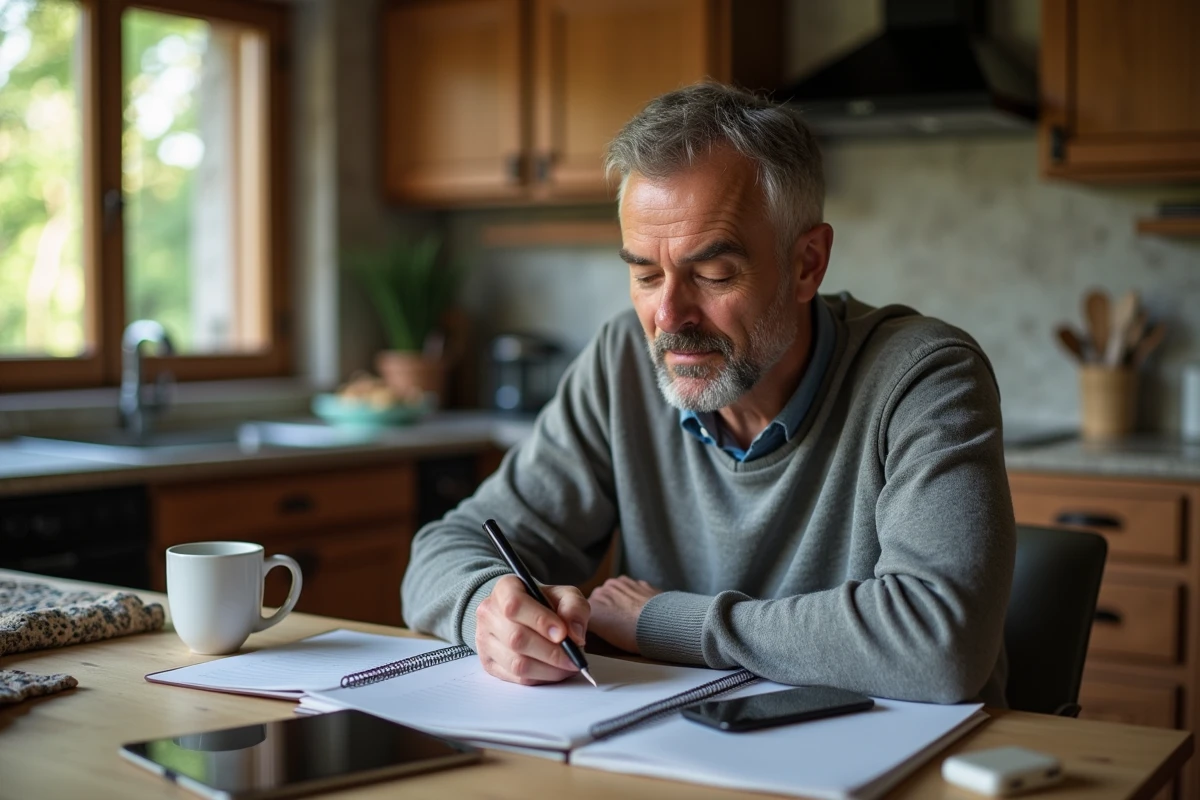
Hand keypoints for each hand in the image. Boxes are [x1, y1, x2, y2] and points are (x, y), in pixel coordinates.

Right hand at [474, 575, 589, 685]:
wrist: (529, 616)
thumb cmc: (547, 604)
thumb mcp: (566, 596)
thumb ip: (574, 608)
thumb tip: (574, 635)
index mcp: (505, 588)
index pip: (515, 604)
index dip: (540, 621)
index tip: (562, 633)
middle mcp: (489, 613)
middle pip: (516, 638)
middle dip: (551, 652)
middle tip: (574, 657)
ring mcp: (485, 640)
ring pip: (516, 663)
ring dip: (548, 669)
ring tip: (567, 665)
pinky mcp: (489, 664)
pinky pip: (516, 677)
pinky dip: (541, 677)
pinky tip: (554, 671)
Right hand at [587, 576, 662, 653]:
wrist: (663, 624)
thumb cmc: (635, 635)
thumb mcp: (607, 638)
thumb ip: (595, 628)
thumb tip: (591, 630)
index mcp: (591, 605)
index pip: (584, 613)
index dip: (592, 622)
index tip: (599, 630)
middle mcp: (603, 590)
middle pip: (598, 600)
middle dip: (605, 609)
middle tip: (616, 625)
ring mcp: (621, 583)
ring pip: (614, 592)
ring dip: (618, 601)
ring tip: (629, 618)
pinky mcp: (637, 582)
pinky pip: (631, 589)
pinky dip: (633, 597)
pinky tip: (640, 610)